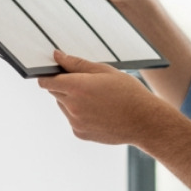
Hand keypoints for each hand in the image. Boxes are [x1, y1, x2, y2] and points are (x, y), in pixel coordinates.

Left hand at [37, 50, 169, 145]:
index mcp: (77, 87)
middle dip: (64, 86)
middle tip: (87, 84)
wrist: (144, 122)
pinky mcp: (80, 133)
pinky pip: (72, 119)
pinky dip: (80, 114)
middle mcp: (72, 106)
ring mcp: (75, 122)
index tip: (55, 72)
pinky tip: (99, 112)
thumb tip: (58, 56)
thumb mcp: (105, 71)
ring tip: (97, 99)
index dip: (48, 75)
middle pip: (55, 92)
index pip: (46, 81)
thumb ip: (77, 64)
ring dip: (72, 100)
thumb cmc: (128, 92)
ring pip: (63, 106)